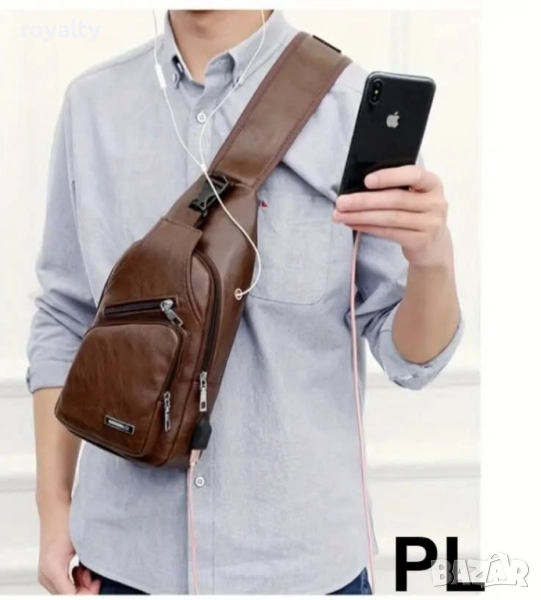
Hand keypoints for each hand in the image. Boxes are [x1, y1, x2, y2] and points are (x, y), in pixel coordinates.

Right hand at [38, 500, 99, 593]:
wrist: (54, 507)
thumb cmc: (65, 520)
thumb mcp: (82, 545)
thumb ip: (87, 568)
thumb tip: (94, 585)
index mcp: (54, 570)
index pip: (71, 596)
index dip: (88, 593)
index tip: (98, 585)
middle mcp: (46, 575)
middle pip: (67, 596)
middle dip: (85, 590)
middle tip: (96, 577)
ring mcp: (45, 573)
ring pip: (66, 592)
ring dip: (80, 585)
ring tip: (90, 571)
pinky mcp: (48, 569)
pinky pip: (63, 584)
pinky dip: (74, 580)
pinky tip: (82, 569)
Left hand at [333, 165, 451, 267]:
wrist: (433, 245)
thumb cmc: (416, 213)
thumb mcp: (413, 196)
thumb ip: (396, 187)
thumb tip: (357, 185)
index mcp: (432, 183)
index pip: (413, 175)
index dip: (390, 177)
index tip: (366, 180)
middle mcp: (436, 203)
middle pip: (396, 199)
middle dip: (364, 200)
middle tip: (341, 202)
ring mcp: (430, 224)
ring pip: (390, 218)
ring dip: (361, 216)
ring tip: (340, 215)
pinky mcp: (421, 241)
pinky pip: (389, 233)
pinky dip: (368, 227)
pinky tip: (353, 224)